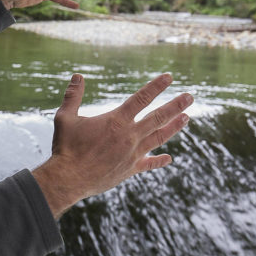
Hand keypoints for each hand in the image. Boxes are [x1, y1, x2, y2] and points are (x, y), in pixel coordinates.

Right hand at [32, 73, 192, 218]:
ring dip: (174, 127)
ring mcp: (132, 153)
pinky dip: (159, 161)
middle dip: (175, 106)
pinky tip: (169, 158)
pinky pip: (148, 164)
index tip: (169, 77)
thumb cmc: (66, 147)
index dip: (156, 86)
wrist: (69, 178)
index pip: (141, 98)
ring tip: (187, 118)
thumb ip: (73, 96)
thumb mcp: (65, 117)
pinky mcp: (129, 169)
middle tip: (190, 97)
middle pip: (158, 117)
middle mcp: (129, 135)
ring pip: (158, 137)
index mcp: (116, 120)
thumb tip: (77, 76)